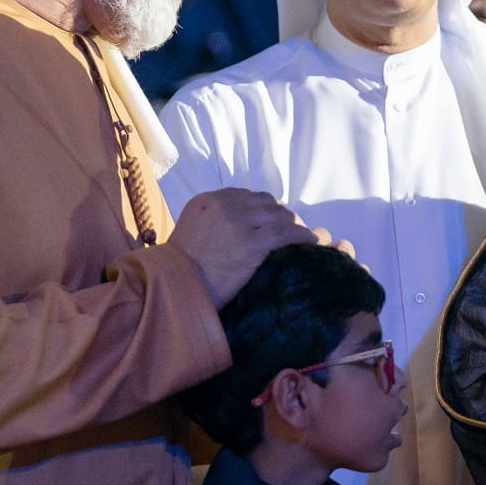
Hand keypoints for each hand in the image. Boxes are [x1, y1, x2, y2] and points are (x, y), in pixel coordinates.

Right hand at [167, 188, 317, 306]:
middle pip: (267, 203)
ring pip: (280, 215)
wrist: (173, 288)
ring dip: (294, 225)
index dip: (264, 209)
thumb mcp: (190, 232)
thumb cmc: (179, 270)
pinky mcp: (252, 243)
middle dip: (280, 216)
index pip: (247, 196)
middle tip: (290, 231)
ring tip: (302, 237)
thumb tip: (238, 225)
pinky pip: (287, 233)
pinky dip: (303, 236)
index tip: (272, 221)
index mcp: (208, 200)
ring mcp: (239, 222)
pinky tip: (312, 242)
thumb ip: (212, 221)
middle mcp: (224, 205)